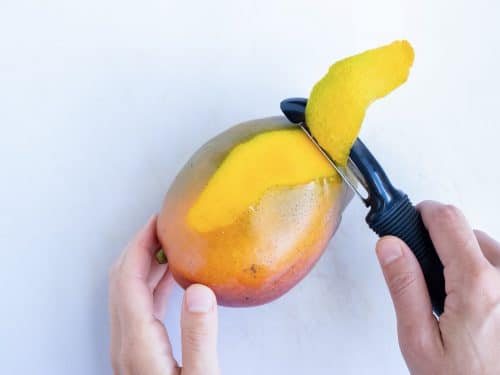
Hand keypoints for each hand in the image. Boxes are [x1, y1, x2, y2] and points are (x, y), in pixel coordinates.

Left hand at [108, 215, 219, 374]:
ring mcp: (130, 347)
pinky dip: (153, 284)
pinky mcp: (139, 351)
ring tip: (171, 245)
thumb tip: (198, 289)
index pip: (127, 278)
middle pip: (121, 280)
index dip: (139, 244)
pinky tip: (174, 279)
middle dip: (139, 246)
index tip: (158, 221)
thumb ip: (199, 337)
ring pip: (128, 292)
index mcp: (137, 344)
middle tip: (165, 225)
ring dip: (145, 263)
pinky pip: (140, 306)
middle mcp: (126, 341)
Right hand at [376, 201, 499, 374]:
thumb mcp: (419, 340)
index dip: (423, 212)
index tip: (408, 219)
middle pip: (468, 233)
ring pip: (489, 249)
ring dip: (467, 260)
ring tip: (454, 298)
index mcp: (476, 285)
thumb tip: (389, 244)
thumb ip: (404, 286)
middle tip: (425, 275)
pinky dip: (486, 273)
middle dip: (442, 244)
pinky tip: (476, 302)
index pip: (447, 220)